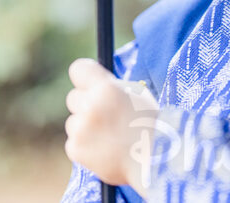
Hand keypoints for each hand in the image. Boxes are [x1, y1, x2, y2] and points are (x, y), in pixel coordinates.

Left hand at [65, 57, 158, 192]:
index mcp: (106, 88)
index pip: (78, 69)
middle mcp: (90, 106)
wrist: (155, 161)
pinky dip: (85, 147)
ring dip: (86, 128)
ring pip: (74, 122)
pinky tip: (105, 150)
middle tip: (105, 116)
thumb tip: (94, 83)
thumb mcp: (138, 95)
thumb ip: (112, 87)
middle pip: (73, 97)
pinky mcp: (76, 149)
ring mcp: (81, 129)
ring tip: (110, 138)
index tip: (88, 83)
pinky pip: (74, 143)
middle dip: (85, 105)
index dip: (84, 76)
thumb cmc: (150, 125)